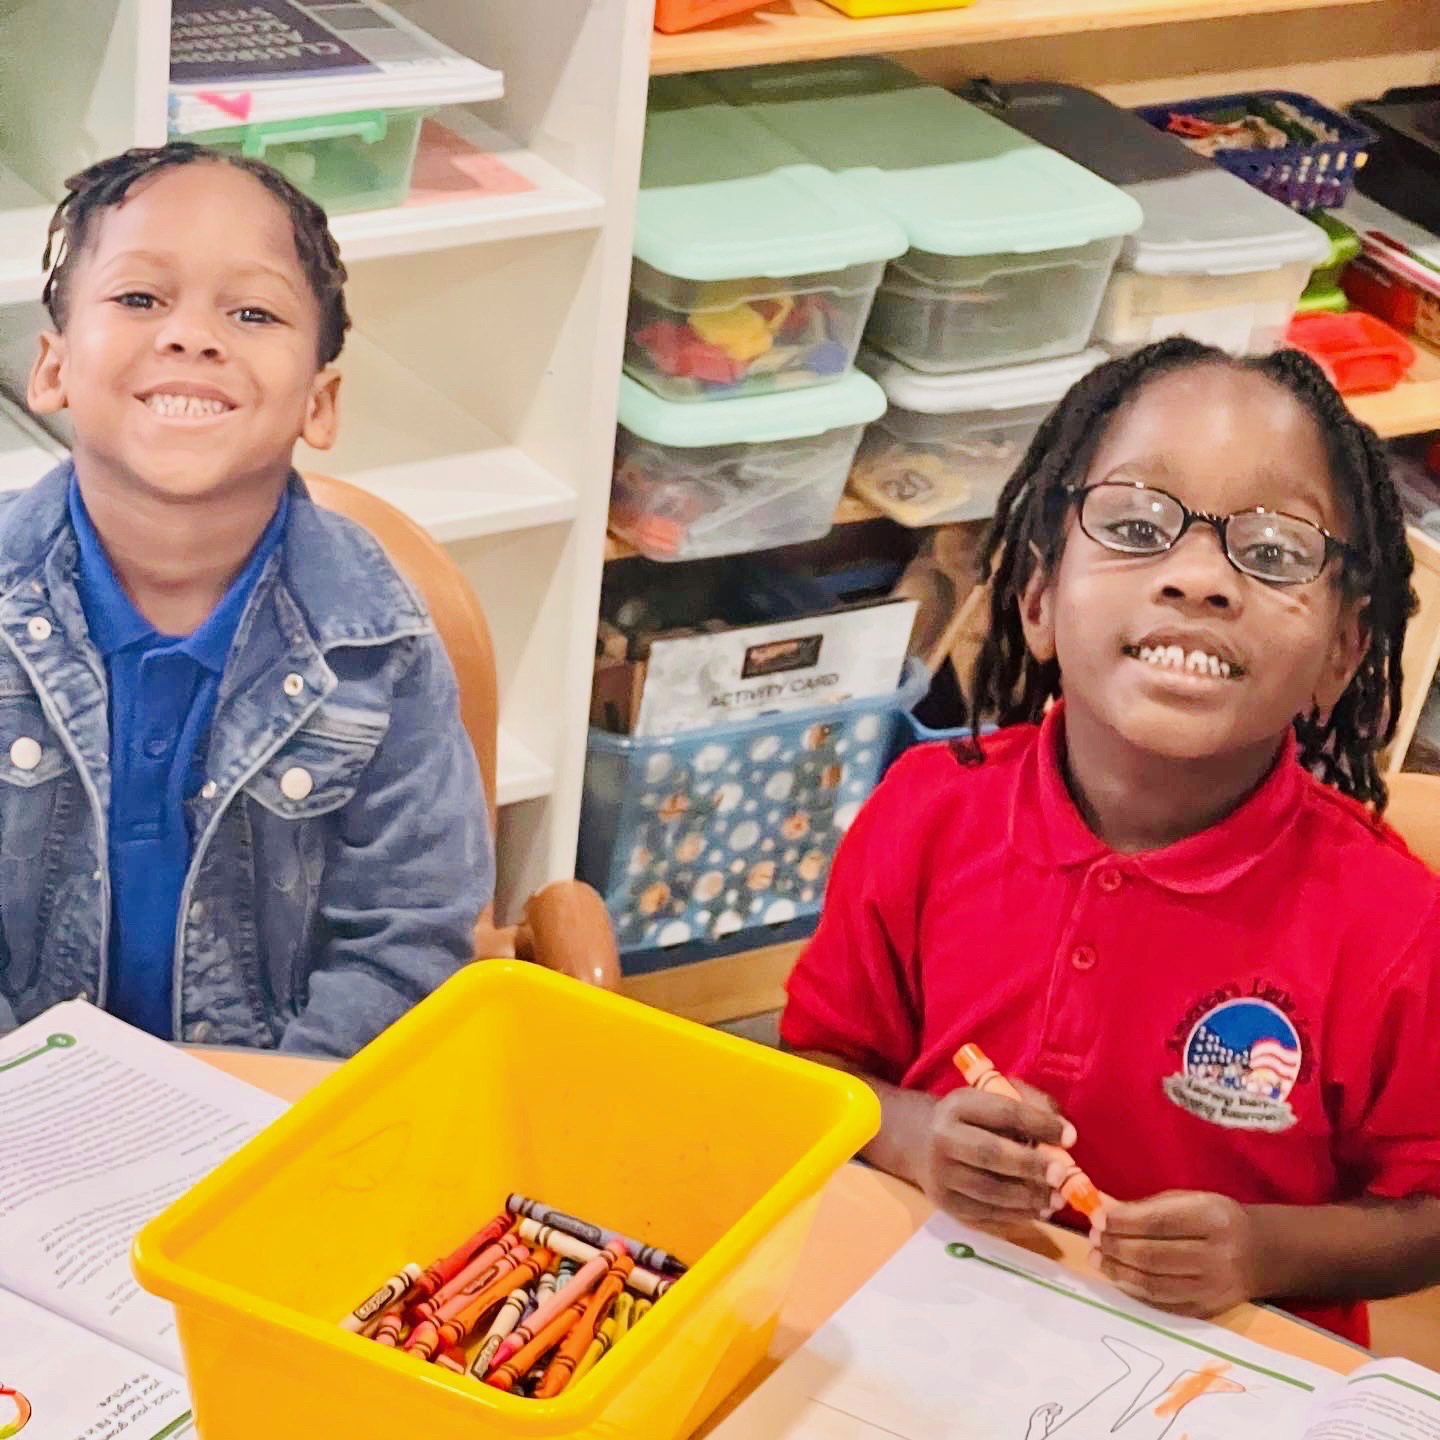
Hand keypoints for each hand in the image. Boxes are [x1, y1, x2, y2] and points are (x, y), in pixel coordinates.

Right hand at [917, 1080, 1077, 1228]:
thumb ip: (1030, 1106)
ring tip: (1057, 1199)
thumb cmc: (971, 1118)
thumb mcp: (994, 1098)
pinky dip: (1016, 1215)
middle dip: (1031, 1165)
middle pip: (990, 1154)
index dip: (1038, 1124)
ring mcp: (942, 1175)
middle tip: (1062, 1175)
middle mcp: (944, 1139)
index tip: (1070, 1137)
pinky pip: (985, 1214)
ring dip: (1028, 1197)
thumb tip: (1065, 1137)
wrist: (920, 1141)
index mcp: (959, 1105)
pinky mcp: (946, 1204)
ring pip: (989, 1191)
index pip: (1003, 1113)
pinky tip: (1037, 1210)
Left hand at [1091, 1190, 1257, 1316]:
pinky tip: (1118, 1275)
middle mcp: (1216, 1257)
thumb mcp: (1188, 1200)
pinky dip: (1133, 1289)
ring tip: (1097, 1257)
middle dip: (1115, 1247)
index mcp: (1212, 1219)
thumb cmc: (1216, 1219)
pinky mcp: (1206, 1309)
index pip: (1158, 1223)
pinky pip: (1161, 1302)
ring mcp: (1212, 1288)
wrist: (1261, 1254)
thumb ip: (1146, 1207)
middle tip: (1093, 1238)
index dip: (1122, 1222)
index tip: (1096, 1218)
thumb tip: (1102, 1210)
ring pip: (1154, 1283)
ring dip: (1118, 1271)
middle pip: (1153, 1256)